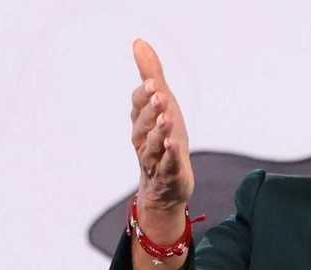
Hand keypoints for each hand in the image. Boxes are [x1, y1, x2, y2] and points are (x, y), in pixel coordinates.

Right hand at [130, 38, 194, 239]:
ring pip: (153, 145)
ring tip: (167, 119)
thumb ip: (151, 74)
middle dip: (151, 110)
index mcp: (140, 122)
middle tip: (161, 96)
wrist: (165, 187)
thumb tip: (138, 41)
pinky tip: (173, 147)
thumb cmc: (163, 139)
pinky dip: (169, 156)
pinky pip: (167, 166)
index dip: (144, 95)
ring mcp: (154, 159)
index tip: (154, 83)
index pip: (138, 105)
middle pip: (143, 124)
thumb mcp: (161, 105)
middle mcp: (143, 140)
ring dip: (159, 131)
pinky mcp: (168, 175)